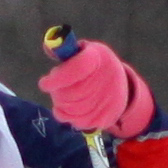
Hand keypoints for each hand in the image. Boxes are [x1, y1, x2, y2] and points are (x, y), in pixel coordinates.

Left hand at [36, 35, 155, 138]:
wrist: (123, 86)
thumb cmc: (96, 65)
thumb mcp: (85, 50)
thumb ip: (66, 50)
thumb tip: (48, 46)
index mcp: (98, 58)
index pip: (76, 69)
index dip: (56, 79)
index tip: (44, 83)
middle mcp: (105, 80)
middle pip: (70, 93)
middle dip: (56, 92)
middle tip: (55, 87)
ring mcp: (105, 101)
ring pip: (70, 108)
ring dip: (60, 103)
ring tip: (63, 94)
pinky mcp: (103, 118)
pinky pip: (75, 121)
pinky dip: (66, 114)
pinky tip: (68, 107)